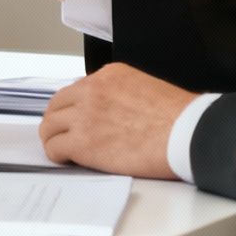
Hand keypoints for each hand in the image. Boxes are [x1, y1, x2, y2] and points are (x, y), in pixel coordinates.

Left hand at [39, 63, 195, 179]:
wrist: (185, 133)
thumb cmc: (178, 117)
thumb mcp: (146, 88)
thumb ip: (122, 95)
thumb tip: (116, 111)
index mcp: (109, 75)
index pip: (78, 89)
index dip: (74, 107)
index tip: (76, 118)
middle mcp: (92, 90)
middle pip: (57, 104)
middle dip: (57, 120)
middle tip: (60, 134)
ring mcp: (84, 115)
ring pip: (50, 125)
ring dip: (53, 137)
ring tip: (61, 149)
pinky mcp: (82, 142)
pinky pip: (54, 147)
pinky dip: (56, 155)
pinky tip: (66, 160)